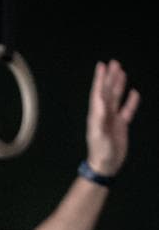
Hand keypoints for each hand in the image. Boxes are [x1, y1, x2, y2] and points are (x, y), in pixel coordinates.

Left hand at [86, 59, 140, 176]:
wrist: (106, 166)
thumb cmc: (100, 152)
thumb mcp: (99, 135)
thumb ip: (99, 118)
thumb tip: (100, 99)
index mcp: (97, 115)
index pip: (98, 93)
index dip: (100, 79)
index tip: (101, 66)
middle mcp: (104, 115)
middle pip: (107, 92)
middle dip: (110, 77)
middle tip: (113, 63)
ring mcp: (112, 119)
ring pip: (116, 98)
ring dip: (118, 85)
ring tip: (121, 72)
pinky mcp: (121, 126)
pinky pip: (127, 110)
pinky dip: (131, 102)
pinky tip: (134, 93)